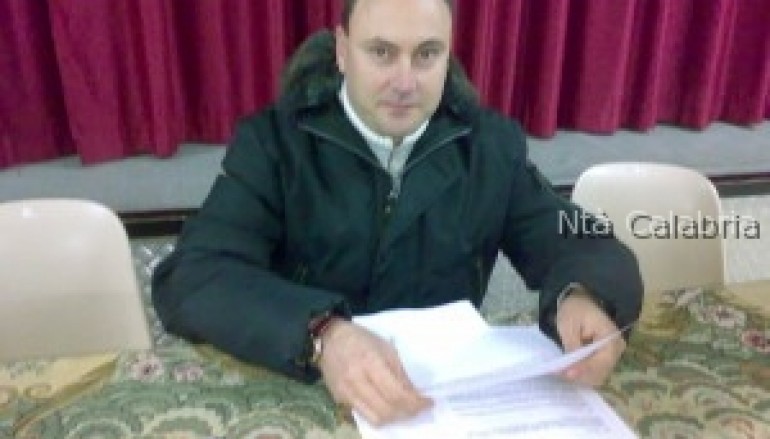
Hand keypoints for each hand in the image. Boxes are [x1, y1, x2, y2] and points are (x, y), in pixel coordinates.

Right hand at [317, 319, 431, 425]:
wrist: (330, 339)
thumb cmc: (361, 339)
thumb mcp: (387, 348)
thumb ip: (400, 374)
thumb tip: (415, 395)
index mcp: (371, 363)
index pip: (397, 394)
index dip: (416, 403)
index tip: (429, 403)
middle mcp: (357, 381)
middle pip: (387, 411)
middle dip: (408, 413)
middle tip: (418, 408)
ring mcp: (346, 393)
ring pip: (375, 419)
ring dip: (394, 418)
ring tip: (404, 410)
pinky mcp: (339, 400)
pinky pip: (364, 415)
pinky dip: (379, 414)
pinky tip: (386, 406)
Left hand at [555, 289, 625, 386]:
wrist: (581, 301)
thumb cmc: (575, 309)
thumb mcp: (569, 324)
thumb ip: (572, 345)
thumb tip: (569, 367)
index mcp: (611, 337)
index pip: (601, 360)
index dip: (584, 369)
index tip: (567, 373)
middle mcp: (616, 349)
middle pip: (601, 371)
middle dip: (580, 375)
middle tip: (559, 373)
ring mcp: (611, 355)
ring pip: (597, 375)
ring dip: (580, 376)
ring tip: (560, 372)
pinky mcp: (603, 358)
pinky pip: (594, 371)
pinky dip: (581, 373)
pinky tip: (567, 370)